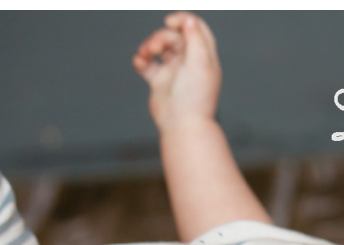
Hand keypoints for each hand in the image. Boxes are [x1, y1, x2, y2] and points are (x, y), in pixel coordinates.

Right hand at [133, 12, 221, 131]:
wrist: (182, 125)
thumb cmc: (194, 98)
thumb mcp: (199, 63)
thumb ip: (195, 38)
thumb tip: (189, 19)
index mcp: (203, 57)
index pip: (196, 28)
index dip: (183, 20)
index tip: (170, 22)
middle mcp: (190, 63)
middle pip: (174, 36)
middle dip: (161, 37)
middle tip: (156, 49)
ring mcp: (174, 72)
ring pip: (159, 48)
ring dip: (149, 46)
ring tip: (145, 55)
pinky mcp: (159, 82)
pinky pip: (147, 64)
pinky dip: (141, 60)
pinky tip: (139, 62)